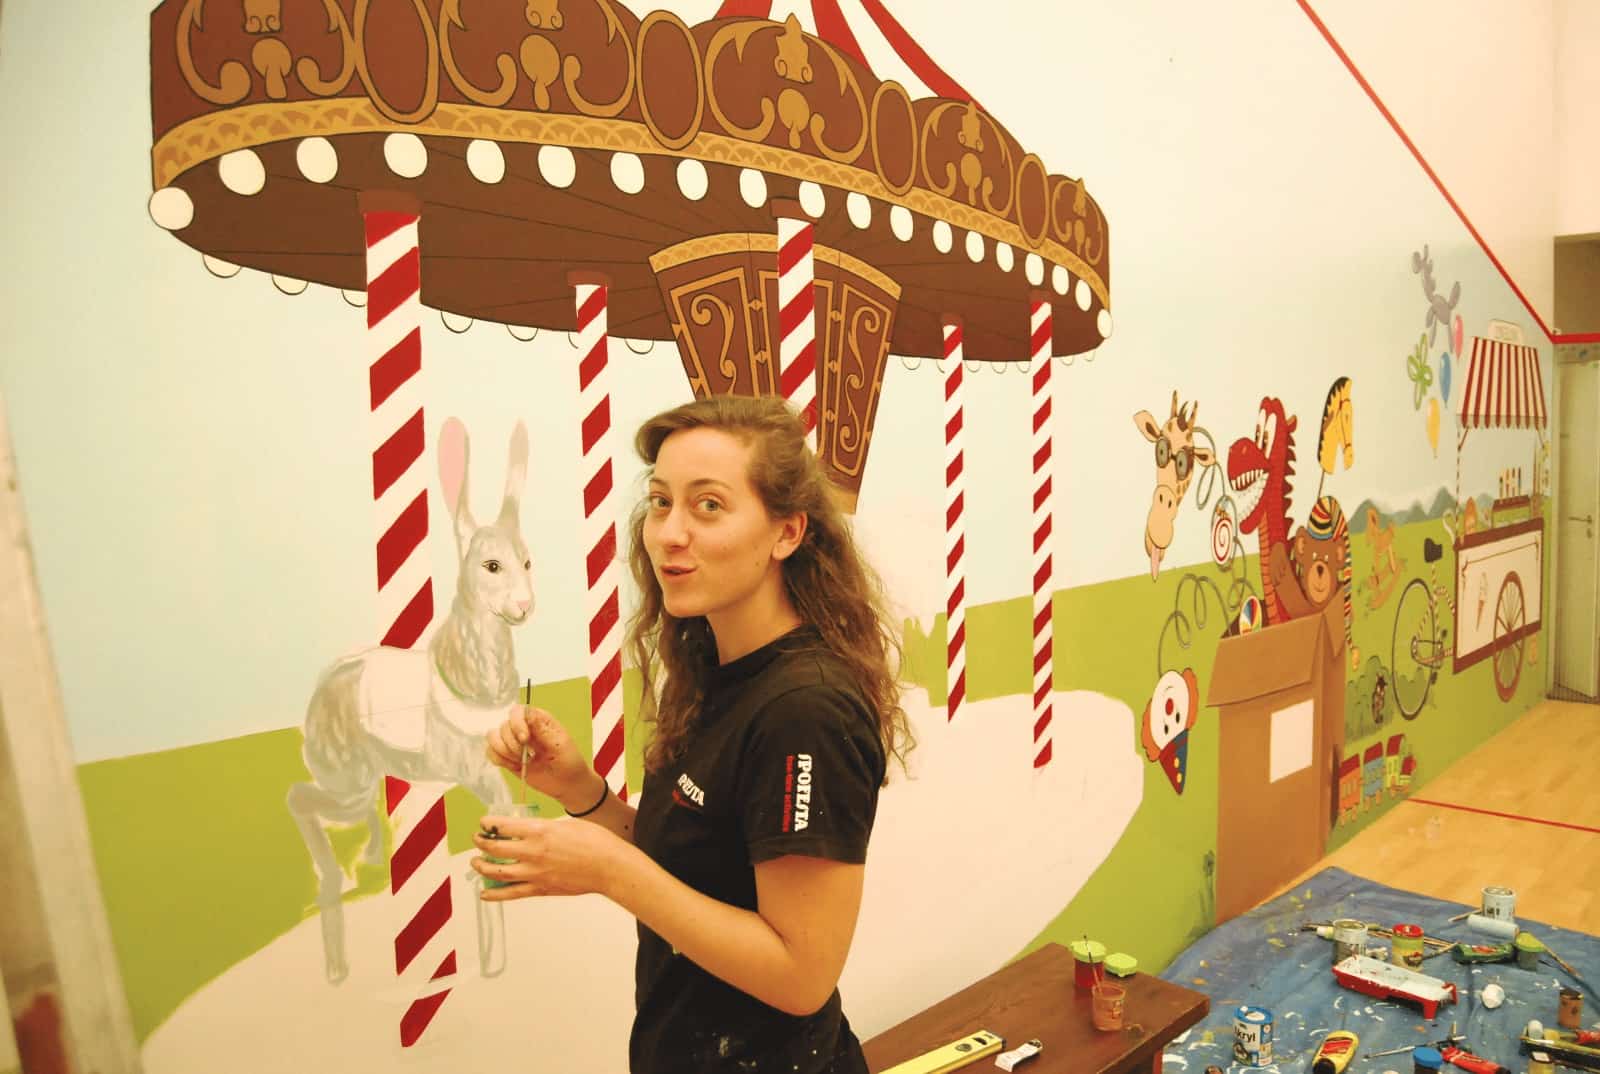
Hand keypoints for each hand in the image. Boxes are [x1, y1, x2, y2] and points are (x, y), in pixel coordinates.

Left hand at [471, 812, 634, 901]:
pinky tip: (484, 892)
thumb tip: (531, 831)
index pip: (502, 826)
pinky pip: (511, 893)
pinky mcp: (540, 889)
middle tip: (477, 839)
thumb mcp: (566, 824)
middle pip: (494, 848)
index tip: (484, 822)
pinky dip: (494, 894)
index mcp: (539, 831)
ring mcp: (535, 873)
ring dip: (482, 866)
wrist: (609, 866)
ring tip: (476, 862)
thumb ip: (544, 828)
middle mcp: (532, 852)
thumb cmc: (595, 841)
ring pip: (497, 872)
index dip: (488, 823)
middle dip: (481, 842)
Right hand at [485, 705, 592, 805]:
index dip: (516, 723)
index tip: (524, 739)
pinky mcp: (506, 756)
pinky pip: (490, 752)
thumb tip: (528, 712)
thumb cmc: (568, 762)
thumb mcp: (560, 745)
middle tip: (527, 756)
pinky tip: (513, 766)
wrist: (566, 784)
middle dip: (512, 743)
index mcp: (538, 720)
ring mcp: (513, 742)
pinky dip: (499, 759)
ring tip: (520, 762)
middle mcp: (523, 727)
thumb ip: (543, 730)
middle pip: (504, 726)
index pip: (517, 711)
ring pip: (492, 737)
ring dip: (504, 751)